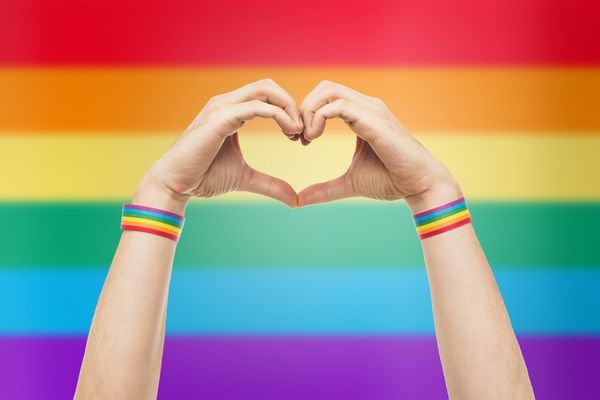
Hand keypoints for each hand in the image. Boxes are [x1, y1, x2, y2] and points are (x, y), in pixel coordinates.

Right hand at [134, 79, 302, 211]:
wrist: (175, 184)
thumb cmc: (204, 177)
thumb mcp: (245, 178)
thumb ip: (270, 185)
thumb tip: (294, 200)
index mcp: (232, 111)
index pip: (267, 95)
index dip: (288, 111)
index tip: (299, 137)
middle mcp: (226, 103)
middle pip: (269, 86)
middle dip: (292, 105)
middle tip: (303, 132)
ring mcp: (222, 107)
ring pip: (265, 89)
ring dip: (288, 107)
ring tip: (298, 132)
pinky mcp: (220, 118)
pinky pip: (256, 106)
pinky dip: (278, 115)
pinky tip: (290, 133)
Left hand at [298, 81, 460, 211]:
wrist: (420, 186)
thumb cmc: (391, 181)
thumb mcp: (349, 184)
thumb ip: (324, 189)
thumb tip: (298, 201)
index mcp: (361, 114)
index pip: (326, 96)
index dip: (307, 113)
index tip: (300, 140)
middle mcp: (367, 106)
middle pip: (325, 87)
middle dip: (304, 108)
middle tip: (298, 137)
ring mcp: (372, 110)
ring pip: (329, 91)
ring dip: (309, 111)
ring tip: (306, 138)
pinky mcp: (374, 121)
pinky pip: (339, 106)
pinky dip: (319, 117)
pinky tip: (314, 138)